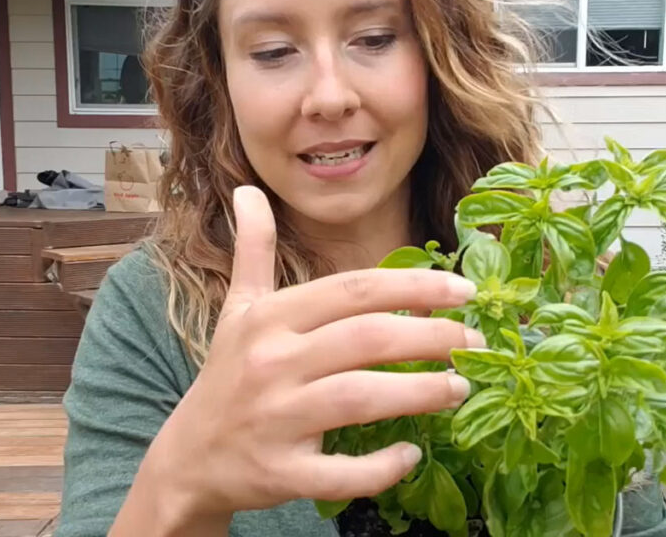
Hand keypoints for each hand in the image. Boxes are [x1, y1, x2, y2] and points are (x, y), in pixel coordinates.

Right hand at [144, 186, 483, 524]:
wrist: (189, 459)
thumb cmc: (227, 376)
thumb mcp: (237, 310)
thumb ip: (253, 250)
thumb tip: (248, 191)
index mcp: (270, 320)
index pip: (352, 290)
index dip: (414, 287)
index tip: (464, 291)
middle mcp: (271, 363)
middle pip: (366, 339)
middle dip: (432, 337)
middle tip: (476, 343)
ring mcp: (275, 420)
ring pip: (360, 399)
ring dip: (420, 393)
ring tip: (460, 387)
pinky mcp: (280, 473)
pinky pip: (340, 473)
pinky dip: (381, 467)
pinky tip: (412, 454)